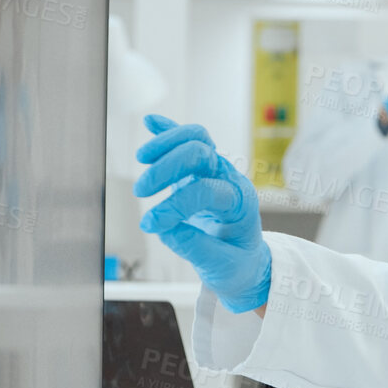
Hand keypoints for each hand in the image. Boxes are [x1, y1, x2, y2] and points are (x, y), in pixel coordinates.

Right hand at [133, 115, 271, 312]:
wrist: (246, 262)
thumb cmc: (237, 264)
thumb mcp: (222, 266)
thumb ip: (195, 247)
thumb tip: (164, 227)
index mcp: (240, 203)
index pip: (205, 190)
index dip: (174, 205)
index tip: (151, 225)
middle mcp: (229, 181)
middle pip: (200, 153)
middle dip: (167, 167)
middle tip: (141, 191)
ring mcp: (214, 173)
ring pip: (196, 139)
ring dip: (166, 143)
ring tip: (142, 159)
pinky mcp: (197, 172)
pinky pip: (188, 142)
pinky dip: (169, 130)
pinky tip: (150, 122)